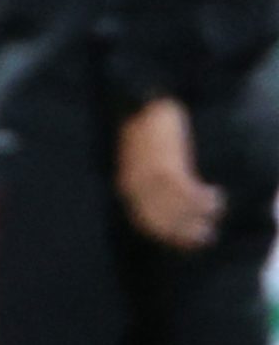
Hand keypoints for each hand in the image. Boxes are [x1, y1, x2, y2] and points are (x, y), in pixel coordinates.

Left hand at [119, 97, 224, 249]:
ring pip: (181, 212)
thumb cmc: (142, 130)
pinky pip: (191, 196)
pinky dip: (206, 201)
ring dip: (203, 216)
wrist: (143, 102)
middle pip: (164, 224)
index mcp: (127, 186)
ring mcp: (151, 180)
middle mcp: (136, 188)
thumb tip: (166, 207)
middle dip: (187, 233)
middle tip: (207, 234)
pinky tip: (217, 194)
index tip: (187, 242)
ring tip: (216, 211)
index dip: (169, 236)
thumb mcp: (136, 161)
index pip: (146, 223)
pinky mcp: (167, 169)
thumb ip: (146, 184)